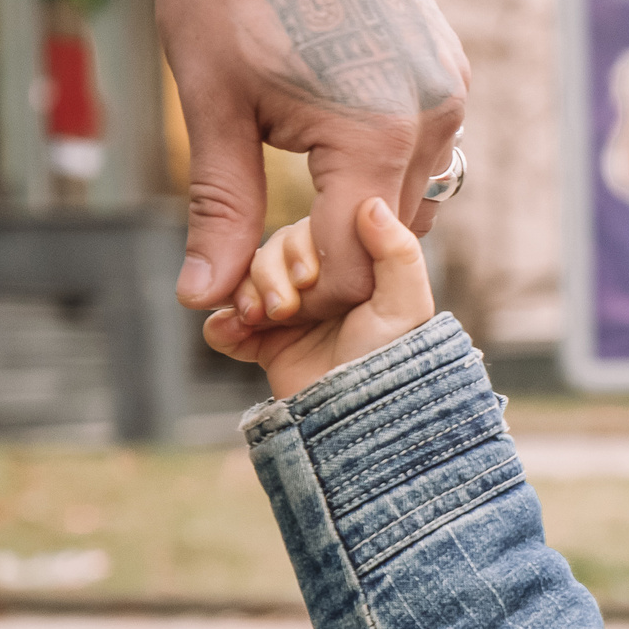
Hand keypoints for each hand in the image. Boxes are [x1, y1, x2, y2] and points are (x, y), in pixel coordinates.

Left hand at [161, 0, 467, 318]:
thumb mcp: (215, 105)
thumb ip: (222, 208)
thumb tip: (203, 297)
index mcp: (375, 136)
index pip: (353, 264)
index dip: (297, 295)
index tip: (248, 296)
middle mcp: (433, 121)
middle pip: (391, 242)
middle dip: (330, 263)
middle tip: (262, 257)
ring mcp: (450, 97)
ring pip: (416, 201)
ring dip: (363, 221)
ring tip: (298, 207)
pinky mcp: (450, 74)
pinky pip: (429, 154)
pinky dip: (385, 174)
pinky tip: (331, 156)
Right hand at [204, 199, 437, 398]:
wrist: (359, 425)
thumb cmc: (393, 364)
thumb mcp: (406, 307)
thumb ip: (397, 253)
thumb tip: (371, 203)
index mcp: (353, 271)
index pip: (310, 235)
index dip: (301, 249)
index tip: (308, 278)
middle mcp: (321, 288)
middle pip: (272, 254)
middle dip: (268, 275)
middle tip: (283, 308)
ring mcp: (290, 316)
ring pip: (245, 283)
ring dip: (243, 296)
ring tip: (257, 319)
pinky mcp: (266, 346)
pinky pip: (226, 324)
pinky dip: (222, 326)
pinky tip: (230, 332)